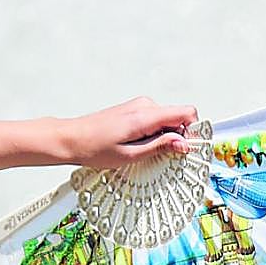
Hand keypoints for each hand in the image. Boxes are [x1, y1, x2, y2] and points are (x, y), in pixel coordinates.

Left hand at [62, 97, 198, 169]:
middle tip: (163, 159)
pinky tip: (139, 147)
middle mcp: (145, 105)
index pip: (186, 112)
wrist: (72, 138)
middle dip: (176, 138)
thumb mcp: (131, 155)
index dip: (193, 131)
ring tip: (145, 154)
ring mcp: (139, 106)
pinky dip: (154, 134)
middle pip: (178, 118)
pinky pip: (155, 120)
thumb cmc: (95, 148)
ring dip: (163, 138)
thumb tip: (183, 143)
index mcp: (146, 115)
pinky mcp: (134, 110)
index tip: (189, 149)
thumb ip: (159, 147)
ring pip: (167, 120)